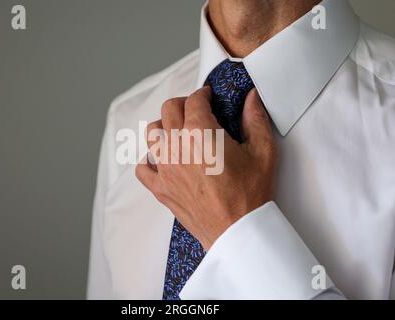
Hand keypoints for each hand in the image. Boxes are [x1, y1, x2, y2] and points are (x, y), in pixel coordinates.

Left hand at [136, 87, 277, 249]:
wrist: (237, 231)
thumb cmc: (250, 194)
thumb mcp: (262, 151)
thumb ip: (255, 119)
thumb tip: (251, 98)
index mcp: (201, 133)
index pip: (194, 100)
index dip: (203, 94)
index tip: (208, 97)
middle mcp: (177, 146)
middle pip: (169, 110)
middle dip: (183, 104)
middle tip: (195, 108)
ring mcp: (165, 168)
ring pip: (152, 134)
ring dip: (164, 126)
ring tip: (178, 130)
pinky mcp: (160, 188)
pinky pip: (143, 168)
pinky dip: (150, 160)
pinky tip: (163, 160)